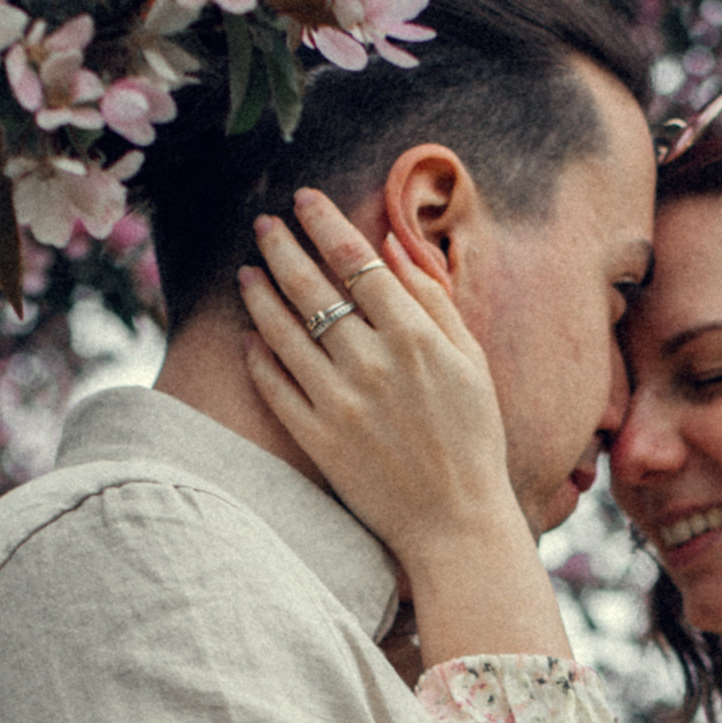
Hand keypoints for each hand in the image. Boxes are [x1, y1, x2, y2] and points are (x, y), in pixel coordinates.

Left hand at [239, 186, 567, 661]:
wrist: (456, 522)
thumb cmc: (474, 439)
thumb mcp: (470, 361)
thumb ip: (433, 300)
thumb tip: (396, 245)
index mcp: (415, 337)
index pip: (357, 261)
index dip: (326, 224)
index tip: (305, 199)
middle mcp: (371, 363)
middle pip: (311, 287)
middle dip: (282, 246)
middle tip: (264, 223)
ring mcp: (339, 402)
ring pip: (283, 331)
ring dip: (260, 293)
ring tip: (247, 271)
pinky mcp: (317, 439)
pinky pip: (275, 386)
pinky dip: (259, 356)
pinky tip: (251, 336)